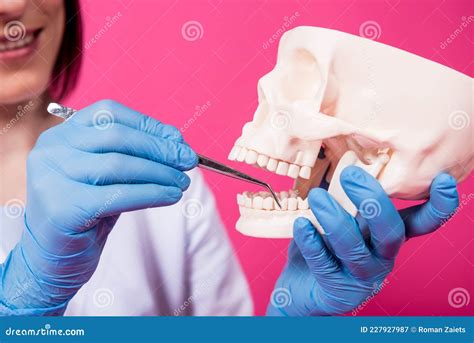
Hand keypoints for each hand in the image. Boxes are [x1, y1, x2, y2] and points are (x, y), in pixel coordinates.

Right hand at [0, 100, 196, 314]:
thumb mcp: (107, 177)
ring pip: (119, 165)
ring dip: (160, 173)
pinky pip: (118, 195)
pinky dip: (152, 193)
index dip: (148, 125)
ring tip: (182, 182)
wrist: (54, 259)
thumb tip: (177, 144)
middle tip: (188, 160)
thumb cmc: (86, 212)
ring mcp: (52, 178)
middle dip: (159, 148)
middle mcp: (51, 151)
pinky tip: (172, 196)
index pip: (109, 114)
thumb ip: (133, 156)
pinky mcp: (62, 208)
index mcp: (61, 135)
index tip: (177, 139)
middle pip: (116, 136)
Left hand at [267, 166, 457, 315]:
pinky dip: (312, 243)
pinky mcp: (338, 293)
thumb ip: (345, 199)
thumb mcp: (338, 219)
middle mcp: (382, 258)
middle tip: (350, 176)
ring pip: (355, 249)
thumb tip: (345, 164)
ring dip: (335, 219)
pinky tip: (302, 225)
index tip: (443, 179)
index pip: (421, 223)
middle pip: (390, 233)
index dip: (438, 205)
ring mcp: (361, 279)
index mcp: (387, 237)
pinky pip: (325, 265)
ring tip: (316, 197)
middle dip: (373, 202)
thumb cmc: (322, 247)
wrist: (300, 290)